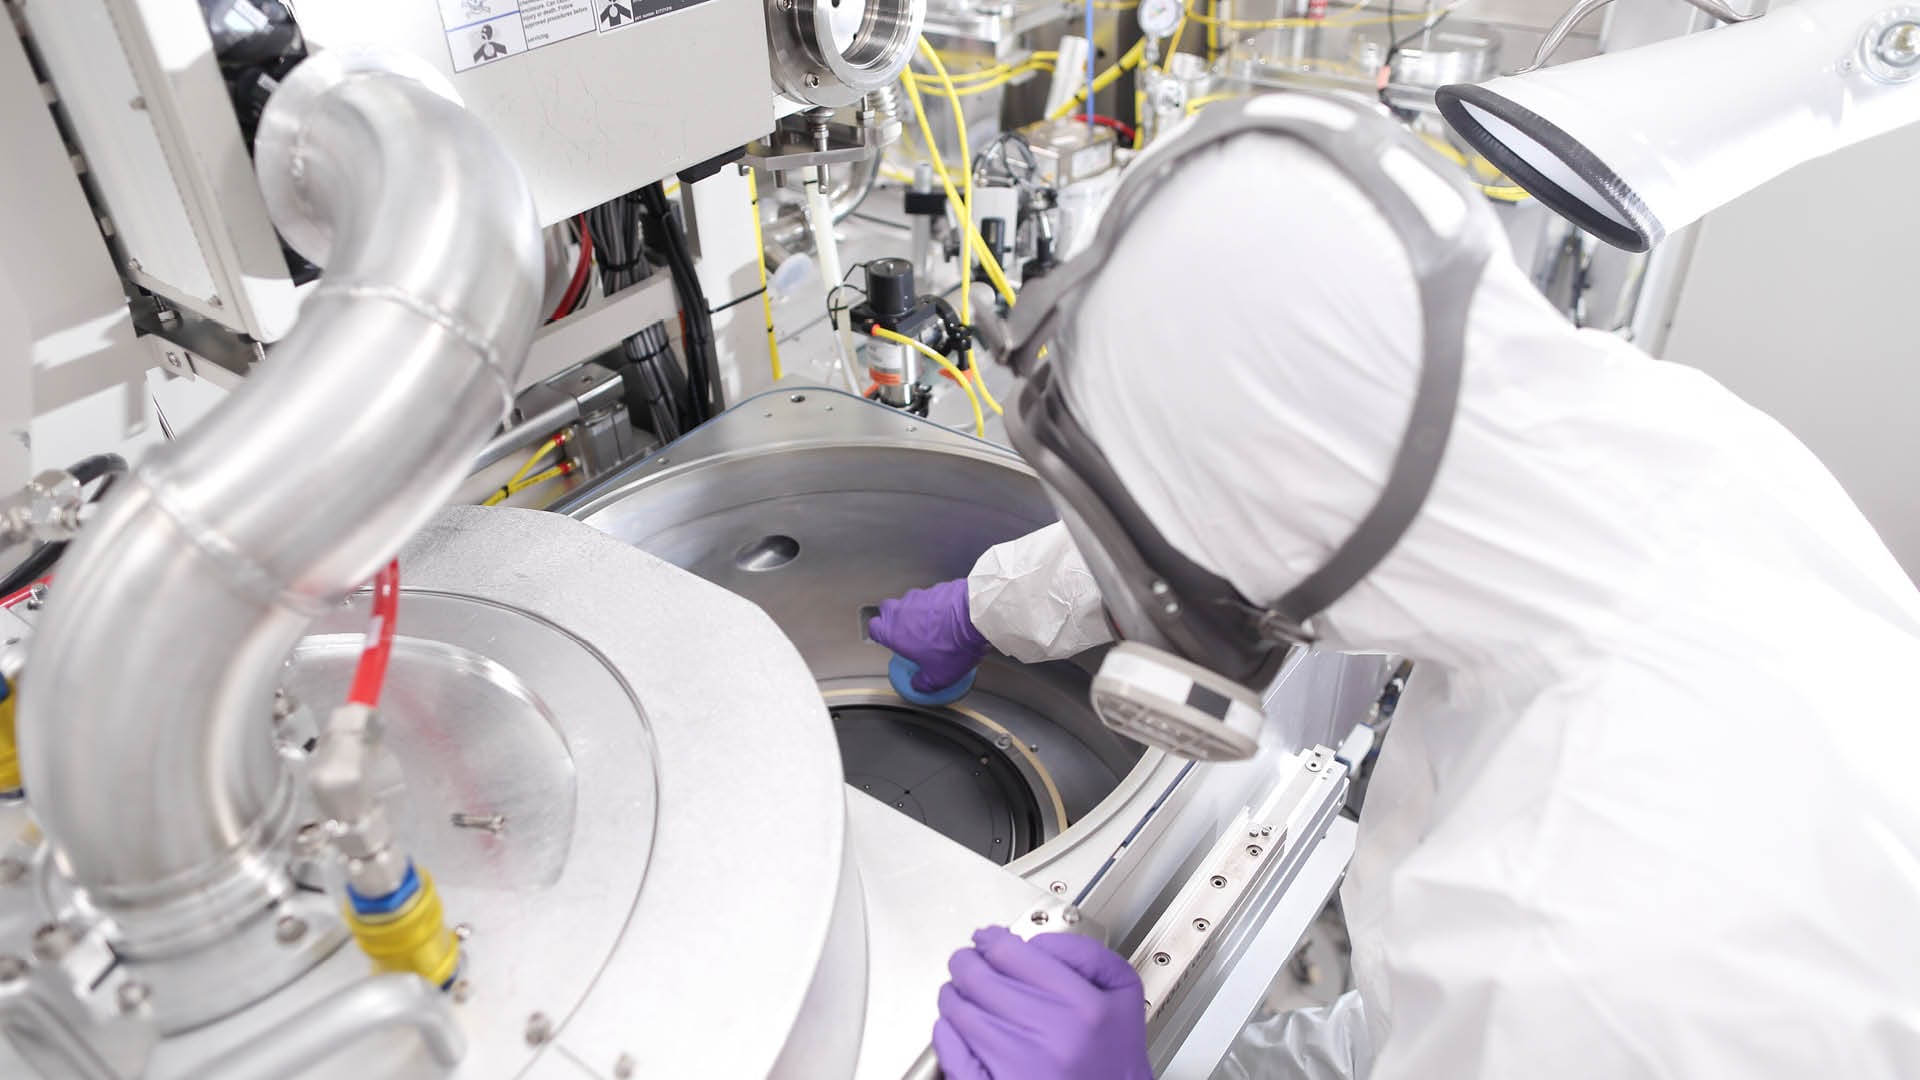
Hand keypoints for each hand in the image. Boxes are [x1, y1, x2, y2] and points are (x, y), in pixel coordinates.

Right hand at [868, 579, 990, 692]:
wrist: (975, 616)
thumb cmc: (952, 644)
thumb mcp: (938, 676)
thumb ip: (923, 682)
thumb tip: (919, 684)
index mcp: (894, 632)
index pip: (874, 629)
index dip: (880, 635)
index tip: (890, 643)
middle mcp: (902, 611)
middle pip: (886, 610)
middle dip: (894, 619)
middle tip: (907, 633)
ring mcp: (919, 596)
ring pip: (909, 602)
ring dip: (917, 612)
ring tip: (934, 627)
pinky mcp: (937, 587)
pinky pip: (931, 597)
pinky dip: (936, 605)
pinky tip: (949, 617)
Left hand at [933, 926, 1152, 1079]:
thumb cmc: (1113, 1062)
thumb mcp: (1123, 995)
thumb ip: (1087, 955)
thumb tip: (1035, 943)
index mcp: (1084, 1008)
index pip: (1012, 953)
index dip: (991, 940)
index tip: (987, 940)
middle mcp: (1053, 1037)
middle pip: (978, 978)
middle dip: (967, 964)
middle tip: (967, 963)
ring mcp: (1021, 1067)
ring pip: (960, 1012)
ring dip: (955, 997)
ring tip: (963, 997)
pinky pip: (952, 1052)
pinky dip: (946, 1034)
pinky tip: (957, 1029)